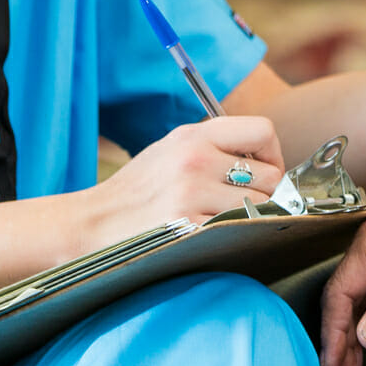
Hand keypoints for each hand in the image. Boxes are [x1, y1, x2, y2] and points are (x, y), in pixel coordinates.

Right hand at [90, 115, 284, 234]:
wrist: (93, 223)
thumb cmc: (138, 190)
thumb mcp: (171, 150)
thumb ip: (215, 146)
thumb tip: (267, 161)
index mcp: (193, 136)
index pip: (262, 131)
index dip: (273, 154)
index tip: (263, 172)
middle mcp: (195, 160)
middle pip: (269, 176)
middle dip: (264, 193)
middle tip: (243, 202)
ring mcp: (192, 194)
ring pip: (259, 207)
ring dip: (249, 217)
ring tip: (222, 218)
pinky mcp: (188, 227)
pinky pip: (236, 229)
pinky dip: (231, 234)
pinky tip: (209, 233)